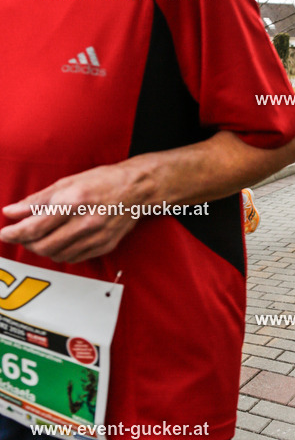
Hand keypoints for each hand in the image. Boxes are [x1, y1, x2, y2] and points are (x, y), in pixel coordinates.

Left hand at [1, 162, 141, 263]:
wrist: (137, 189)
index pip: (35, 226)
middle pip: (44, 245)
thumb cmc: (103, 181)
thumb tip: (11, 212)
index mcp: (74, 201)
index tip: (4, 234)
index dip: (14, 233)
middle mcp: (86, 221)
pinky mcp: (104, 246)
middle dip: (26, 243)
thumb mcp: (67, 182)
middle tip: (19, 236)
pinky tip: (59, 242)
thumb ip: (37, 200)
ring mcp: (96, 236)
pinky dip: (61, 253)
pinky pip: (74, 258)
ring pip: (57, 255)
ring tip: (39, 238)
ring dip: (42, 249)